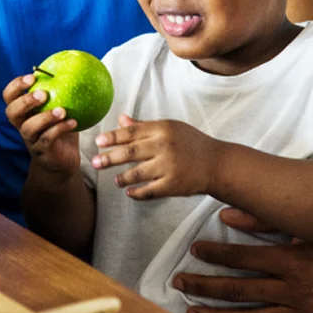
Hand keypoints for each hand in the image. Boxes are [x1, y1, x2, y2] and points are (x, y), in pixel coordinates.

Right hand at [3, 73, 80, 175]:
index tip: (32, 77)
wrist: (63, 160)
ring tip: (62, 111)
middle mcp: (22, 125)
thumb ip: (61, 92)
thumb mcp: (60, 108)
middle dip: (25, 101)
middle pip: (12, 112)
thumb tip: (75, 66)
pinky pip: (47, 139)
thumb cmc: (61, 130)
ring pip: (29, 128)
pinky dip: (60, 129)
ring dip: (45, 117)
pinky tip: (74, 122)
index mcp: (23, 111)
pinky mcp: (41, 152)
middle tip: (43, 94)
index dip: (16, 86)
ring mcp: (30, 140)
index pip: (9, 96)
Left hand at [91, 115, 221, 199]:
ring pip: (137, 173)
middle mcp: (165, 146)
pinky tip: (130, 193)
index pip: (132, 132)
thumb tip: (121, 119)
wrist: (217, 163)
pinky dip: (137, 193)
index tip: (98, 142)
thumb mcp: (170, 128)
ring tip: (116, 180)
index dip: (112, 137)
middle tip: (95, 162)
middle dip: (109, 157)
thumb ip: (144, 125)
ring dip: (122, 178)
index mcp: (163, 129)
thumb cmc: (191, 143)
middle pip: (130, 152)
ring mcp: (169, 166)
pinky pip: (149, 191)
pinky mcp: (173, 185)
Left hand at [173, 208, 312, 312]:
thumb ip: (264, 219)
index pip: (242, 258)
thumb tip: (226, 212)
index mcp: (292, 259)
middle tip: (179, 283)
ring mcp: (305, 312)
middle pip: (239, 291)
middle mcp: (296, 288)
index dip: (215, 253)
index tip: (194, 250)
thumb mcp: (303, 223)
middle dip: (204, 287)